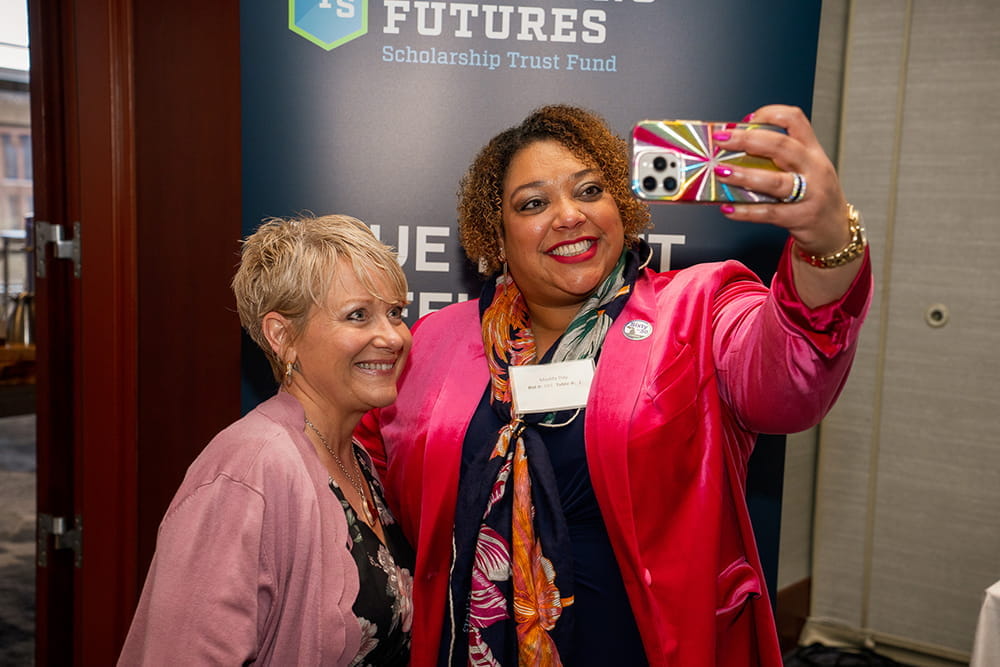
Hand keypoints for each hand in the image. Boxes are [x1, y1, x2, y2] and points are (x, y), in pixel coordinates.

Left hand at [712, 105, 850, 257]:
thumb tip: (735, 152)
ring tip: (722, 172)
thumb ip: (777, 159)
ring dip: (744, 175)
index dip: (770, 114)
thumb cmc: (815, 196)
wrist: (836, 230)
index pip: (795, 120)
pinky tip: (729, 208)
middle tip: (723, 140)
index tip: (745, 120)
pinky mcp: (800, 218)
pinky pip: (769, 212)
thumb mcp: (806, 170)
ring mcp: (810, 194)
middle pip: (782, 147)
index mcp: (813, 151)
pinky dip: (746, 211)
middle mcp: (813, 169)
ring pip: (775, 181)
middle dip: (748, 140)